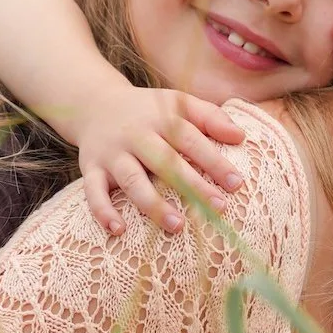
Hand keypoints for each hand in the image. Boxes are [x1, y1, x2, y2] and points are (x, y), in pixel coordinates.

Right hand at [76, 84, 248, 235]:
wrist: (94, 104)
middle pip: (165, 161)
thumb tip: (241, 137)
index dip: (214, 162)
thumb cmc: (149, 111)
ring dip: (153, 203)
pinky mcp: (91, 168)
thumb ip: (211, 117)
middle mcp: (135, 135)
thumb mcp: (178, 103)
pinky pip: (92, 191)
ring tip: (177, 226)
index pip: (191, 140)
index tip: (237, 184)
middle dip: (192, 186)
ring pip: (132, 180)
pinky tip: (118, 229)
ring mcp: (112, 153)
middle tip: (218, 208)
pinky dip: (103, 211)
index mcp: (161, 119)